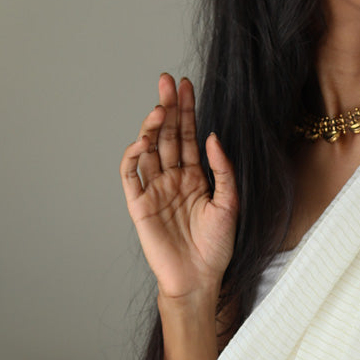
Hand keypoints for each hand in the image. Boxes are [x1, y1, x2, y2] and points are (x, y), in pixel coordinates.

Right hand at [120, 74, 237, 301]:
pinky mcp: (139, 205)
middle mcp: (172, 179)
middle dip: (167, 107)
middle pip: (167, 136)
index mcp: (194, 177)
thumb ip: (222, 170)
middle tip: (167, 81)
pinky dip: (133, 154)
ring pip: (148, 149)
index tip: (185, 85)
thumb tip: (211, 136)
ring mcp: (154, 190)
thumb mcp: (229, 204)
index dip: (186, 110)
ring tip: (160, 107)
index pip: (188, 136)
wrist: (199, 279)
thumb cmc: (217, 247)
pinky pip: (130, 174)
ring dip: (152, 127)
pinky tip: (143, 139)